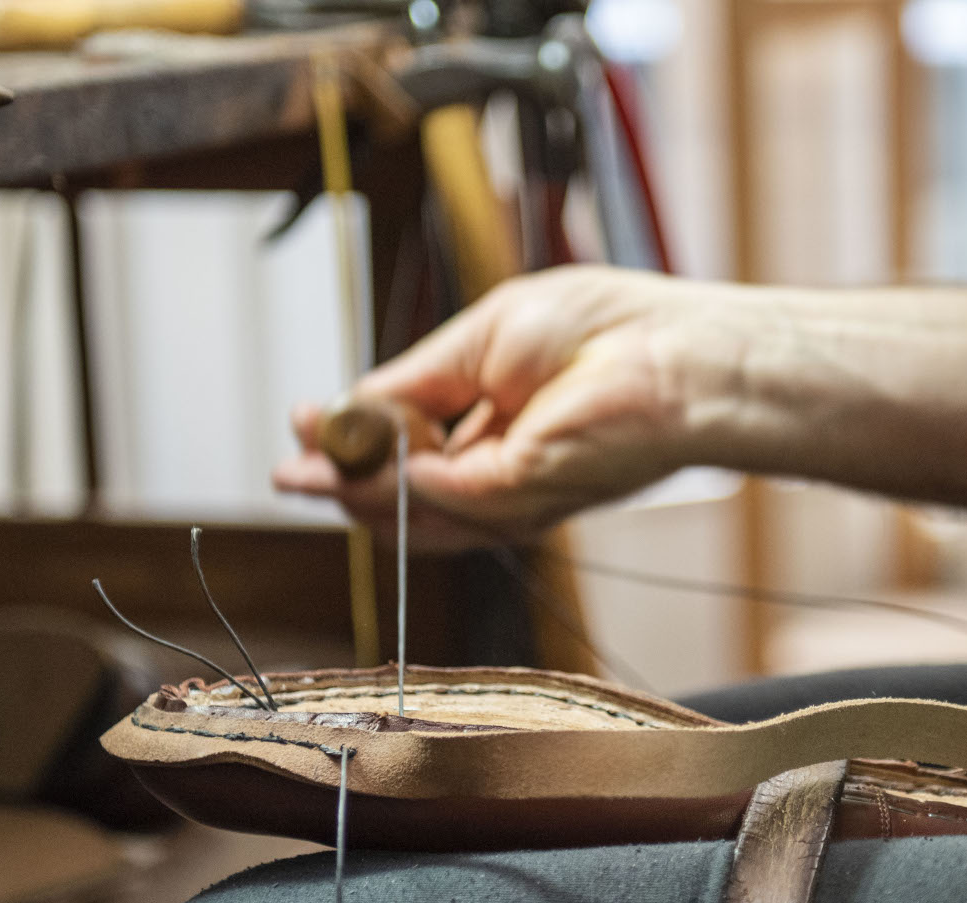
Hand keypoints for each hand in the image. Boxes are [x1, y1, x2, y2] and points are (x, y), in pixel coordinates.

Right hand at [274, 265, 751, 549]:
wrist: (677, 354)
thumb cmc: (606, 329)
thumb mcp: (483, 338)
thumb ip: (418, 383)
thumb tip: (354, 410)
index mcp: (492, 419)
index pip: (406, 442)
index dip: (351, 440)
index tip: (303, 426)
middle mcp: (498, 465)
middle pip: (402, 490)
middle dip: (339, 481)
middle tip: (289, 470)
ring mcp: (511, 492)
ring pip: (414, 509)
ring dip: (355, 491)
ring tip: (307, 470)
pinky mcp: (524, 499)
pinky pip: (443, 498)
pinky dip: (402, 481)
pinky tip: (376, 460)